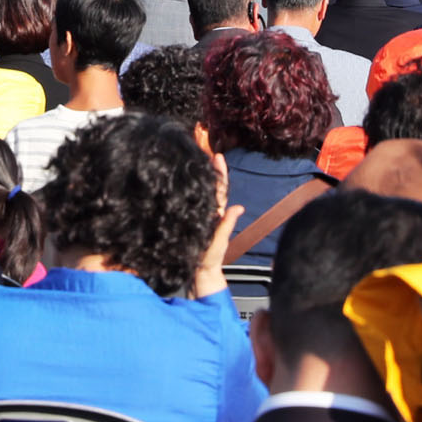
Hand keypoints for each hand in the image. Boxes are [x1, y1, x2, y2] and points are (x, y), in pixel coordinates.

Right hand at [191, 155, 241, 298]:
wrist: (199, 273)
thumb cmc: (211, 259)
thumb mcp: (219, 242)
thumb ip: (226, 225)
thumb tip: (239, 207)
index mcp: (216, 214)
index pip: (219, 189)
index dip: (219, 172)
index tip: (218, 156)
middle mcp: (208, 212)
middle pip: (209, 185)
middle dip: (208, 167)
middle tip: (205, 148)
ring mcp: (198, 215)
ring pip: (199, 191)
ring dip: (199, 174)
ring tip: (195, 157)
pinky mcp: (189, 220)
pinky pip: (189, 201)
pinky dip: (187, 188)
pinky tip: (182, 179)